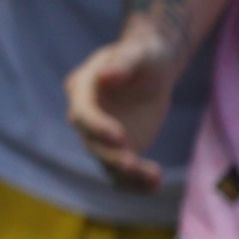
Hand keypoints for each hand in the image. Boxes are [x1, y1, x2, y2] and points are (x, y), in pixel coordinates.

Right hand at [63, 22, 177, 194]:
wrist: (153, 67)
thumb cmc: (145, 54)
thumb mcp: (138, 53)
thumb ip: (122, 64)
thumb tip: (103, 76)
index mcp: (82, 87)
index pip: (82, 113)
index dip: (97, 126)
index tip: (120, 136)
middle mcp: (85, 114)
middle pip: (90, 142)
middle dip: (109, 156)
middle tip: (133, 164)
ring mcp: (100, 134)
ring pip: (105, 161)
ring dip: (127, 175)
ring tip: (153, 177)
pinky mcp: (118, 148)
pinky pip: (122, 172)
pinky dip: (136, 182)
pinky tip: (155, 185)